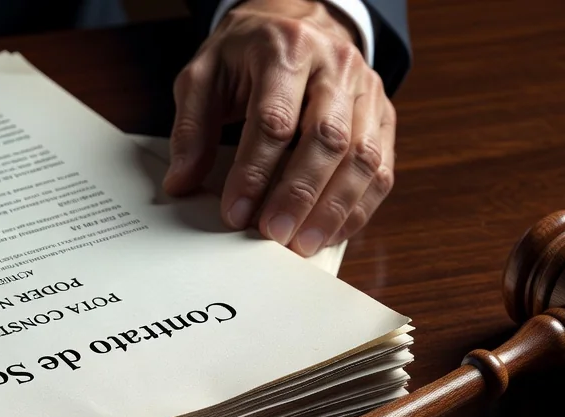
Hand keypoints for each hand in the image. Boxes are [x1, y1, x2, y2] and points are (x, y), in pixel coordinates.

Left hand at [164, 0, 395, 255]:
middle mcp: (336, 66)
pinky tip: (330, 233)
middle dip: (299, 195)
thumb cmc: (246, 55)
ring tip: (302, 245)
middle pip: (328, 139)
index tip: (235, 213)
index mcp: (287, 50)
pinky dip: (357, 208)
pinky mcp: (383, 116)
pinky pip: (381, 169)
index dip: (254, 172)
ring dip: (333, 210)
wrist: (298, 24)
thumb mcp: (205, 76)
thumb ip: (191, 129)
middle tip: (273, 236)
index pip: (274, 120)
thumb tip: (181, 183)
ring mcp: (367, 91)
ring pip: (363, 158)